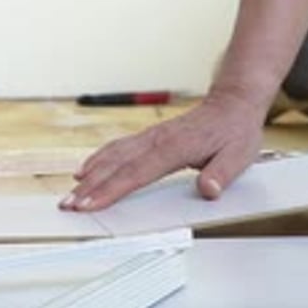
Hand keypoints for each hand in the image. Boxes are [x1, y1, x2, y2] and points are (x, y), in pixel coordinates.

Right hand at [59, 91, 264, 211]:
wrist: (232, 102)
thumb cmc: (235, 131)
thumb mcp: (239, 156)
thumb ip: (222, 174)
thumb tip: (208, 190)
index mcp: (175, 147)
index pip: (137, 173)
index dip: (111, 190)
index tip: (91, 203)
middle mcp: (157, 140)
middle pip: (117, 166)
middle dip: (90, 187)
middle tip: (68, 205)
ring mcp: (150, 136)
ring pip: (113, 156)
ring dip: (90, 175)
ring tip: (70, 193)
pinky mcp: (149, 137)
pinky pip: (118, 147)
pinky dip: (98, 158)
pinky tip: (86, 170)